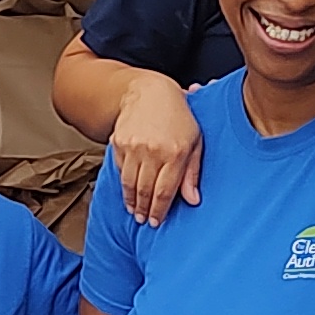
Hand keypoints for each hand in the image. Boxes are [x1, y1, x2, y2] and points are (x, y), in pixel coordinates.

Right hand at [110, 70, 205, 226]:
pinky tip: (128, 191)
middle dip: (144, 210)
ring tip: (134, 211)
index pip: (164, 192)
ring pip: (129, 184)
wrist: (150, 91)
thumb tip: (192, 200)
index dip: (159, 211)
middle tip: (144, 220)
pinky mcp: (119, 143)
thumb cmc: (178, 117)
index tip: (156, 222)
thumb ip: (192, 173)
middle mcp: (152, 151)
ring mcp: (133, 146)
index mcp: (175, 152)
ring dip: (131, 201)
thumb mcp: (195, 142)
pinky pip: (119, 170)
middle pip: (144, 191)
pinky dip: (123, 183)